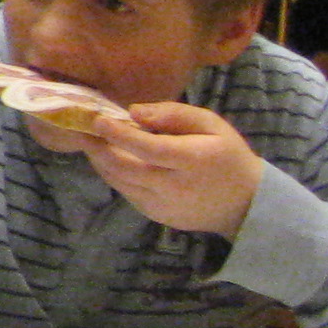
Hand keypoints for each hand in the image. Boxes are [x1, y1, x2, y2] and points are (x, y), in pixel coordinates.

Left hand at [79, 102, 266, 238]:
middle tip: (81, 130)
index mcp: (192, 161)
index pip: (147, 148)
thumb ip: (174, 115)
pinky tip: (110, 160)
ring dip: (100, 161)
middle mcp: (175, 187)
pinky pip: (127, 193)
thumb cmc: (227, 156)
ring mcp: (164, 206)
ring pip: (119, 182)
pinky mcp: (157, 216)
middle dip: (97, 148)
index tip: (98, 119)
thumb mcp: (211, 125)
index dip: (118, 134)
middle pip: (124, 168)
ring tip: (91, 142)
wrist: (245, 203)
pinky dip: (114, 176)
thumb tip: (134, 112)